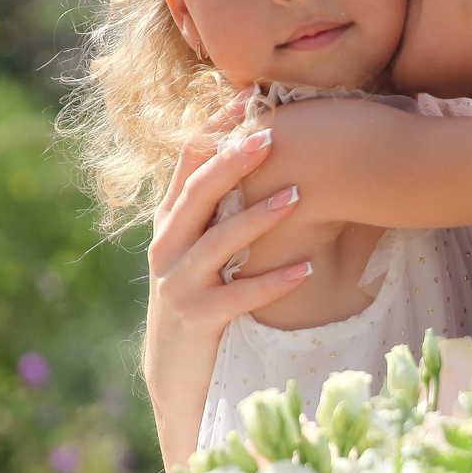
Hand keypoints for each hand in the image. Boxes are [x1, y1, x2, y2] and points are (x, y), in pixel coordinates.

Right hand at [143, 93, 310, 472]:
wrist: (176, 376)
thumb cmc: (202, 300)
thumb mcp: (205, 249)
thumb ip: (224, 208)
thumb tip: (270, 155)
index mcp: (171, 221)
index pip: (187, 161)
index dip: (216, 128)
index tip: (250, 96)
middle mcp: (167, 246)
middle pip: (196, 192)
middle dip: (233, 162)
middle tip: (272, 134)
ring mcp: (178, 284)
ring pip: (217, 242)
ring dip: (258, 217)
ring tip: (298, 194)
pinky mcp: (197, 320)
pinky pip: (237, 296)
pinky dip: (271, 281)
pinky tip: (304, 269)